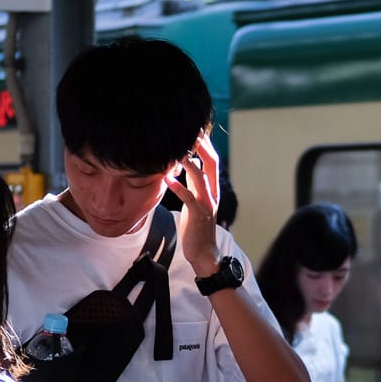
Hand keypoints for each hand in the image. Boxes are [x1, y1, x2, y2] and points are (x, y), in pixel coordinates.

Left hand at [163, 131, 222, 276]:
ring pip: (201, 178)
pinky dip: (179, 188)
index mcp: (212, 188)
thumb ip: (194, 182)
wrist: (204, 252)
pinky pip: (190, 198)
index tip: (195, 130)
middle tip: (190, 132)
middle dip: (202, 146)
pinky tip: (168, 180)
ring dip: (188, 163)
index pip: (211, 160)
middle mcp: (212, 192)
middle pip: (211, 163)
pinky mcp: (198, 215)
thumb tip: (187, 163)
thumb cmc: (197, 225)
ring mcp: (207, 203)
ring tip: (176, 152)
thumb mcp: (196, 200)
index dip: (205, 144)